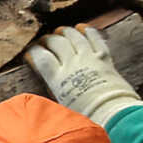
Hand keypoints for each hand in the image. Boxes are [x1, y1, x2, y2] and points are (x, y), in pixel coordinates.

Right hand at [27, 24, 142, 126]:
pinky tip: (82, 27)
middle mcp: (72, 64)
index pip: (41, 58)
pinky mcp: (103, 57)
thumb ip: (54, 88)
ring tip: (60, 30)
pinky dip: (88, 31)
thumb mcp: (62, 104)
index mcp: (58, 79)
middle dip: (47, 39)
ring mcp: (88, 58)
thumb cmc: (86, 115)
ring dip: (65, 32)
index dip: (34, 52)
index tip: (30, 51)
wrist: (112, 113)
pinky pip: (95, 38)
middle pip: (56, 43)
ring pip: (74, 37)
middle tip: (44, 40)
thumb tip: (47, 78)